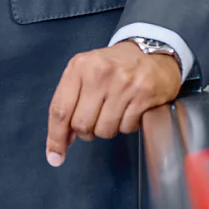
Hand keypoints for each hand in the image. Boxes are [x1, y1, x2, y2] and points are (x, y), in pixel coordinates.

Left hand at [46, 41, 183, 166]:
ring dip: (108, 129)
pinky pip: (126, 127)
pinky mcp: (143, 94)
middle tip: (95, 120)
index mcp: (79, 66)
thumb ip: (70, 101)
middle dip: (86, 131)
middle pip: (81, 125)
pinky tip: (130, 110)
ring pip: (104, 130)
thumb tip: (63, 138)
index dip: (56, 137)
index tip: (55, 156)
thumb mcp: (86, 72)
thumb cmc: (115, 66)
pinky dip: (126, 125)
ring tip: (115, 111)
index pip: (60, 109)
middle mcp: (99, 73)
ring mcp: (122, 84)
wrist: (153, 52)